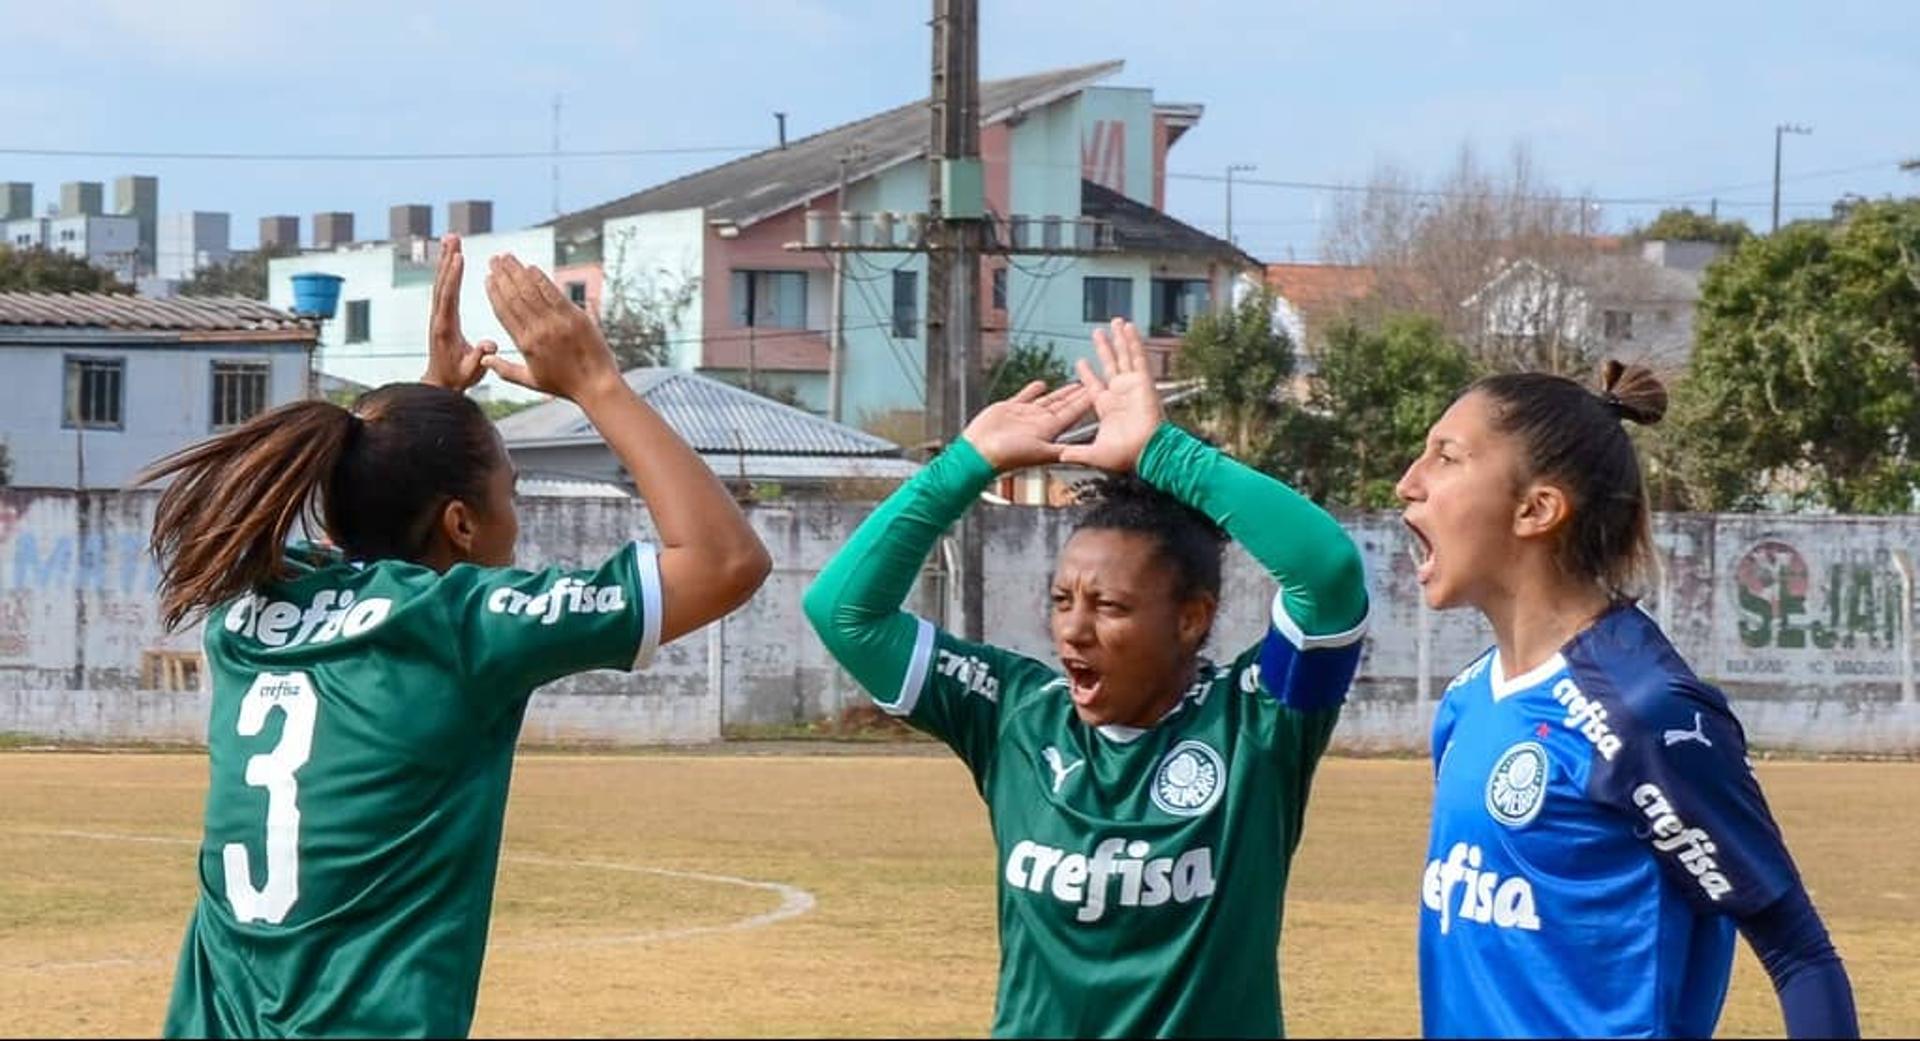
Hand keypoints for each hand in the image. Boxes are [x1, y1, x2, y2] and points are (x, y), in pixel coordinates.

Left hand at [422, 234, 497, 390]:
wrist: (441, 383)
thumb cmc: (458, 378)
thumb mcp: (472, 371)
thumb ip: (479, 357)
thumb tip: (490, 344)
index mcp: (446, 328)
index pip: (449, 298)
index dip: (453, 277)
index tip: (458, 257)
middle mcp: (439, 317)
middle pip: (442, 283)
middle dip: (448, 258)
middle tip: (452, 237)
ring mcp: (438, 314)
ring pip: (441, 281)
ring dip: (446, 259)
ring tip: (451, 238)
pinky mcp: (442, 313)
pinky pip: (444, 287)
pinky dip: (447, 270)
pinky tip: (452, 257)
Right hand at [480, 253, 622, 403]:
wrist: (596, 385)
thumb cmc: (563, 385)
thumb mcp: (530, 381)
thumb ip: (504, 369)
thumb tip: (483, 360)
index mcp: (525, 344)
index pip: (504, 312)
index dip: (494, 292)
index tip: (487, 278)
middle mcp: (538, 330)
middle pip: (514, 296)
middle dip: (502, 275)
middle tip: (493, 260)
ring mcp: (557, 322)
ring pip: (531, 291)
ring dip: (517, 271)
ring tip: (507, 257)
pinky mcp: (575, 316)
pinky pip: (554, 293)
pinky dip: (541, 279)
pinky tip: (531, 267)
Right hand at [961, 380, 1089, 472]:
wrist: (979, 452)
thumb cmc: (1007, 456)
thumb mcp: (1040, 452)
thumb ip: (1062, 450)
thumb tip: (1085, 454)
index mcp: (1048, 432)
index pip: (1072, 414)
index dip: (1084, 403)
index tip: (1097, 393)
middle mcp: (1039, 424)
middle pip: (1064, 406)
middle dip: (1078, 396)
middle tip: (1092, 384)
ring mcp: (1025, 416)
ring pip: (1048, 400)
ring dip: (1062, 392)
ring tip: (1075, 383)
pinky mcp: (1010, 409)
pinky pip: (1025, 396)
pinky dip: (1034, 390)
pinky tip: (1042, 383)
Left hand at [1058, 318, 1162, 471]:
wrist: (1146, 453)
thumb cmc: (1125, 456)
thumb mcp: (1093, 454)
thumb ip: (1076, 453)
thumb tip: (1060, 457)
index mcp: (1107, 408)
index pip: (1094, 385)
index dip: (1087, 374)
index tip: (1080, 361)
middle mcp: (1120, 394)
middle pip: (1109, 364)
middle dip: (1104, 348)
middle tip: (1098, 333)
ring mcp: (1132, 385)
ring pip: (1124, 356)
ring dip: (1119, 339)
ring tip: (1116, 322)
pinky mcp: (1143, 382)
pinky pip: (1138, 357)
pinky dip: (1134, 342)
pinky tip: (1130, 328)